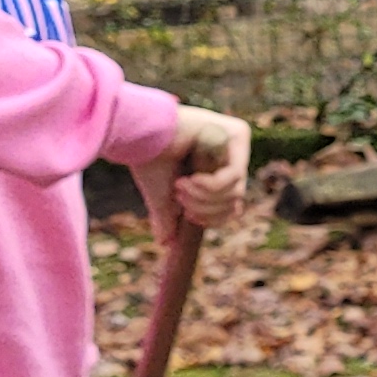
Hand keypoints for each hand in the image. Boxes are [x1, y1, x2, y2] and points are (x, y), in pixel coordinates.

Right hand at [130, 104, 251, 250]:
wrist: (138, 133)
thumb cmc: (148, 158)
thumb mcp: (161, 196)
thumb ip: (169, 216)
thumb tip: (166, 243)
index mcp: (215, 167)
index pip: (231, 205)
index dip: (212, 219)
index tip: (187, 217)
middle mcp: (230, 154)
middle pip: (235, 201)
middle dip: (204, 209)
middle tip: (179, 197)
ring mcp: (236, 143)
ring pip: (236, 192)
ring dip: (203, 198)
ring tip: (179, 186)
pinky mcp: (238, 133)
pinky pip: (233, 177)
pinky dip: (209, 187)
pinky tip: (189, 180)